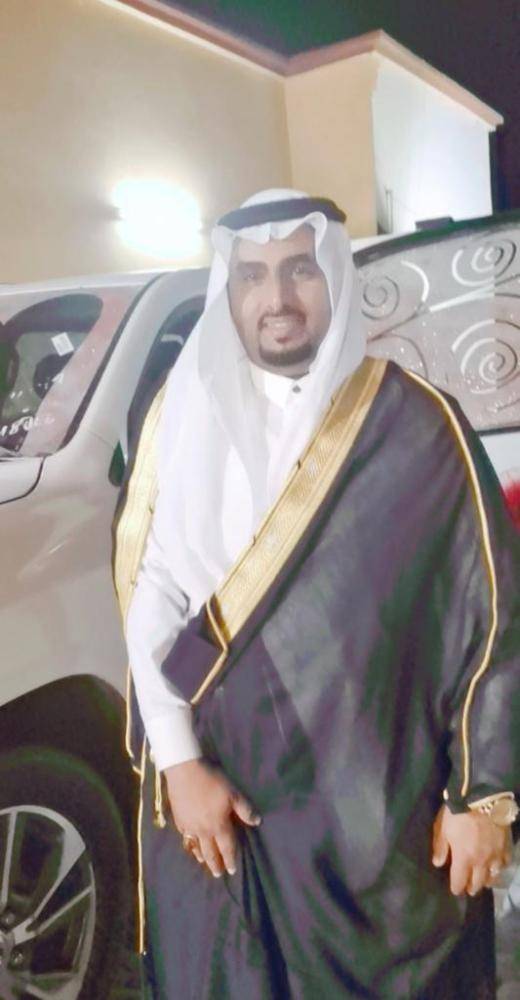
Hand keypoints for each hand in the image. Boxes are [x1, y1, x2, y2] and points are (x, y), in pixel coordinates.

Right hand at [164, 758, 260, 877]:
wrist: (185, 771)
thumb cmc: (212, 781)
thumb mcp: (234, 793)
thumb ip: (245, 809)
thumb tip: (257, 822)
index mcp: (219, 825)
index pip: (227, 847)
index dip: (231, 859)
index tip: (232, 870)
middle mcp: (203, 831)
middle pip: (210, 852)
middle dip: (215, 864)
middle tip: (218, 874)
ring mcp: (189, 826)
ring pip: (196, 847)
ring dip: (201, 856)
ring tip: (204, 862)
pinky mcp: (178, 820)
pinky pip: (185, 837)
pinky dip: (189, 844)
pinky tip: (190, 843)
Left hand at [432, 804, 511, 895]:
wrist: (483, 797)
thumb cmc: (458, 812)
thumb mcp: (443, 828)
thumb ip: (441, 847)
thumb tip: (438, 864)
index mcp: (463, 858)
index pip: (459, 882)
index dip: (456, 888)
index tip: (455, 890)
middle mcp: (481, 862)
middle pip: (477, 883)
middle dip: (471, 887)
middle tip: (469, 889)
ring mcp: (496, 855)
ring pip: (493, 876)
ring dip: (487, 880)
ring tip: (483, 881)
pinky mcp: (506, 846)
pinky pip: (505, 863)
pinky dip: (500, 867)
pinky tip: (498, 866)